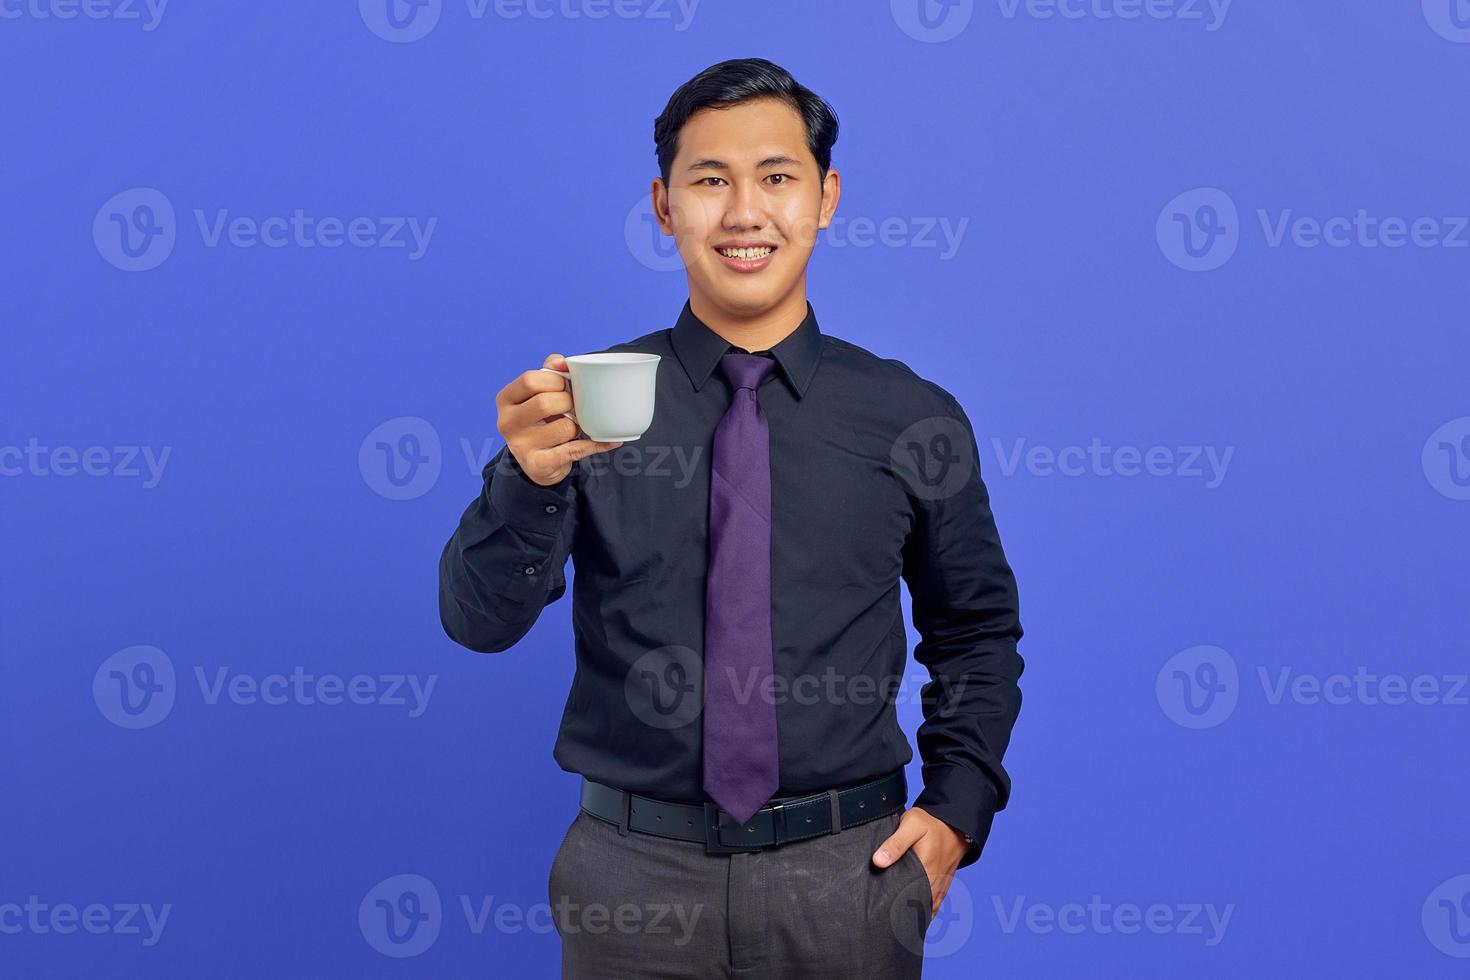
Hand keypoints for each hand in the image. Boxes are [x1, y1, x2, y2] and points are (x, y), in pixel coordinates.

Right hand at [496, 353, 623, 486]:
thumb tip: (562, 362)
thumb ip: (550, 371)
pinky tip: (609, 442)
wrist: (537, 462)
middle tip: (573, 406)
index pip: (530, 380)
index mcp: (505, 399)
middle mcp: (507, 422)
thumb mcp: (538, 393)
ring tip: (574, 426)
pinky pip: (575, 450)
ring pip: (564, 427)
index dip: (554, 380)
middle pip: (545, 403)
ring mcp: (520, 445)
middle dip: (568, 402)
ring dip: (577, 426)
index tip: (564, 385)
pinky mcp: (538, 464)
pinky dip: (595, 445)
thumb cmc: (542, 418)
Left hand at [871, 806, 966, 919]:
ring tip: (898, 926)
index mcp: (926, 869)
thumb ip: (895, 843)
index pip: (909, 897)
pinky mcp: (944, 881)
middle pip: (917, 905)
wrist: (956, 821)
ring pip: (928, 906)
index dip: (896, 909)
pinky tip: (917, 920)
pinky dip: (927, 911)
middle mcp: (935, 881)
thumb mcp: (911, 825)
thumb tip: (878, 862)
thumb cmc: (931, 822)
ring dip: (915, 915)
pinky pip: (936, 902)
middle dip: (903, 915)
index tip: (882, 918)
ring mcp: (941, 883)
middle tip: (885, 925)